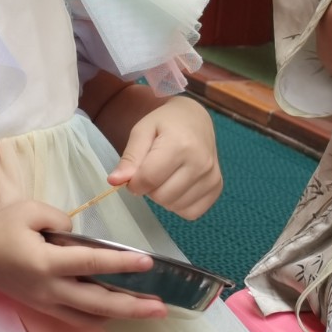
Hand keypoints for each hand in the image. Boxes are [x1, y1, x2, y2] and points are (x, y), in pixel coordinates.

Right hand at [0, 201, 166, 325]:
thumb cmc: (0, 229)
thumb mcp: (27, 210)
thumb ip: (59, 220)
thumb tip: (80, 237)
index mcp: (45, 262)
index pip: (91, 263)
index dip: (121, 263)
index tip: (148, 262)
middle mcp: (50, 288)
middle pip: (99, 303)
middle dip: (133, 306)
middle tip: (162, 307)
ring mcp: (47, 303)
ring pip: (91, 316)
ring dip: (121, 315)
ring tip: (146, 310)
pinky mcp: (45, 308)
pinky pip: (78, 318)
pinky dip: (101, 316)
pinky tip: (116, 310)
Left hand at [106, 96, 221, 219]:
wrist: (195, 119)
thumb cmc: (164, 124)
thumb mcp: (141, 132)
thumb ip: (129, 158)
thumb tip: (114, 182)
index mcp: (180, 145)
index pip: (148, 179)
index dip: (133, 182)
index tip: (132, 173)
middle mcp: (201, 163)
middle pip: (161, 196)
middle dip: (148, 188)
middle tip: (151, 171)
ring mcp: (212, 177)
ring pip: (174, 206)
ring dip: (163, 196)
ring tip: (166, 175)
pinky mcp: (217, 188)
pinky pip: (191, 212)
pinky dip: (178, 204)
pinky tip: (177, 186)